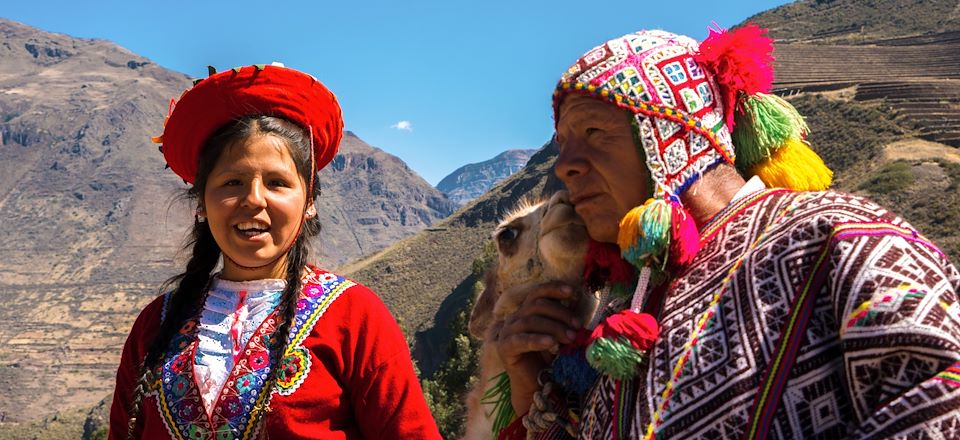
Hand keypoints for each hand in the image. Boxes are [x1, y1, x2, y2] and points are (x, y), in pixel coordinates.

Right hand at [495, 281, 581, 414]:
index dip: (553, 289)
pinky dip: (537, 340)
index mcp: (526, 312)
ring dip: (554, 327)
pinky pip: (520, 340)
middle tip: (577, 326)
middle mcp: (514, 319)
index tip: (572, 292)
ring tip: (570, 338)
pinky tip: (551, 343)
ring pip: (530, 321)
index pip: (537, 293)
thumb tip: (581, 310)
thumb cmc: (549, 361)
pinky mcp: (504, 349)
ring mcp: (507, 333)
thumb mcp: (559, 336)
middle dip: (560, 313)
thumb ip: (564, 322)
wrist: (535, 387)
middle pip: (536, 306)